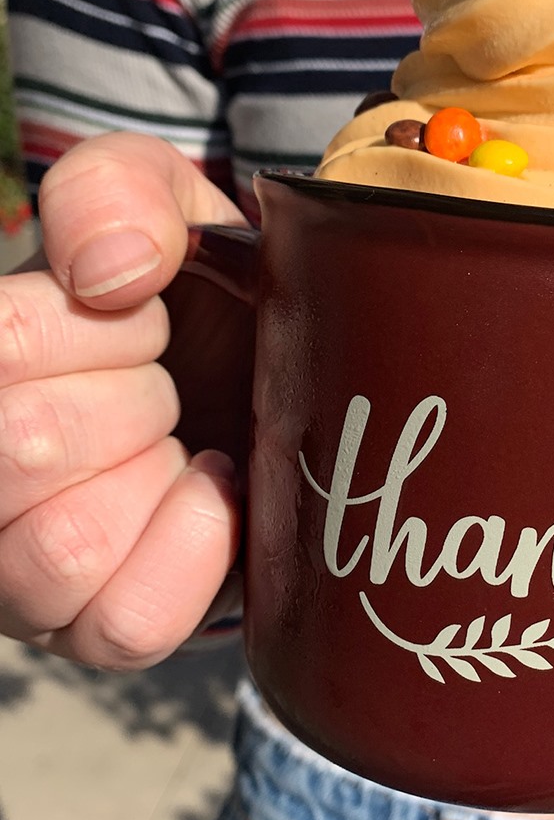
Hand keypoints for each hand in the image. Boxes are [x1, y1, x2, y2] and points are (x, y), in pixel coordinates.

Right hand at [0, 133, 247, 667]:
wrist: (262, 363)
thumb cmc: (197, 288)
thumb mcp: (164, 200)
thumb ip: (117, 190)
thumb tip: (109, 271)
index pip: (3, 346)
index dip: (107, 325)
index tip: (146, 312)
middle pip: (24, 449)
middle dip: (136, 398)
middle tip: (163, 382)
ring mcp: (13, 565)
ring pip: (59, 549)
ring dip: (151, 478)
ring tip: (177, 442)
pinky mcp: (86, 628)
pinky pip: (123, 622)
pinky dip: (189, 551)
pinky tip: (209, 493)